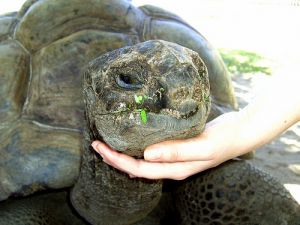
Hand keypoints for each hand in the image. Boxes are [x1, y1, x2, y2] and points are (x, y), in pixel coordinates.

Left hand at [92, 112, 243, 179]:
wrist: (238, 132)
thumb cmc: (223, 140)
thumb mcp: (201, 146)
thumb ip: (176, 152)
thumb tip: (147, 155)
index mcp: (175, 169)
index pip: (140, 168)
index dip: (118, 160)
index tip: (101, 148)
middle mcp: (172, 166)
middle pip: (138, 165)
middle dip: (115, 157)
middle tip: (97, 144)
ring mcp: (174, 157)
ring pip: (143, 158)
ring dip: (125, 152)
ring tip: (108, 143)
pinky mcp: (177, 146)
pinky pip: (153, 149)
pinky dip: (138, 146)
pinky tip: (132, 141)